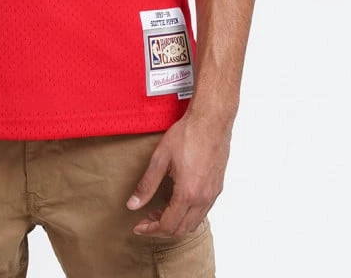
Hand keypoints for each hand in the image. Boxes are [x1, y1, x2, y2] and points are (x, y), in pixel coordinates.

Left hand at [126, 110, 231, 238]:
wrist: (211, 120)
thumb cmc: (187, 134)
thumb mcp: (160, 158)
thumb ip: (146, 185)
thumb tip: (133, 205)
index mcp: (188, 193)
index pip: (168, 225)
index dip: (150, 230)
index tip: (139, 226)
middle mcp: (203, 198)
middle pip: (182, 230)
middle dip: (162, 230)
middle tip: (146, 220)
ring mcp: (213, 194)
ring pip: (194, 223)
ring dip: (175, 223)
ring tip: (159, 211)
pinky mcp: (217, 187)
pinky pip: (203, 212)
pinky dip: (188, 215)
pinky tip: (177, 202)